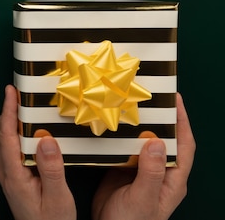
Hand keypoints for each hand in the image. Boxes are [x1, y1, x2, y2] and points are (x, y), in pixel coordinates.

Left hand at [0, 84, 75, 219]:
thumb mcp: (57, 197)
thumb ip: (52, 169)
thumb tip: (46, 140)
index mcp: (13, 174)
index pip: (7, 135)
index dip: (8, 111)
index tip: (10, 92)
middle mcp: (7, 172)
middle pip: (3, 133)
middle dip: (9, 110)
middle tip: (17, 90)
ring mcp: (10, 174)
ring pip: (7, 140)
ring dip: (12, 120)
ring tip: (20, 103)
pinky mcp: (16, 177)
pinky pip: (13, 147)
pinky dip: (18, 132)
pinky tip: (27, 128)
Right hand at [92, 93, 195, 219]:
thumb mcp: (143, 197)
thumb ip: (151, 171)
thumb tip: (157, 140)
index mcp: (172, 178)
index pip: (184, 145)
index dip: (182, 121)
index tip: (176, 99)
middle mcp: (158, 172)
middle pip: (162, 138)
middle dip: (158, 117)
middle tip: (148, 96)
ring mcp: (139, 171)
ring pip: (141, 141)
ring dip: (135, 124)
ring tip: (126, 104)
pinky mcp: (121, 170)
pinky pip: (122, 148)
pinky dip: (118, 135)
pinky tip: (109, 124)